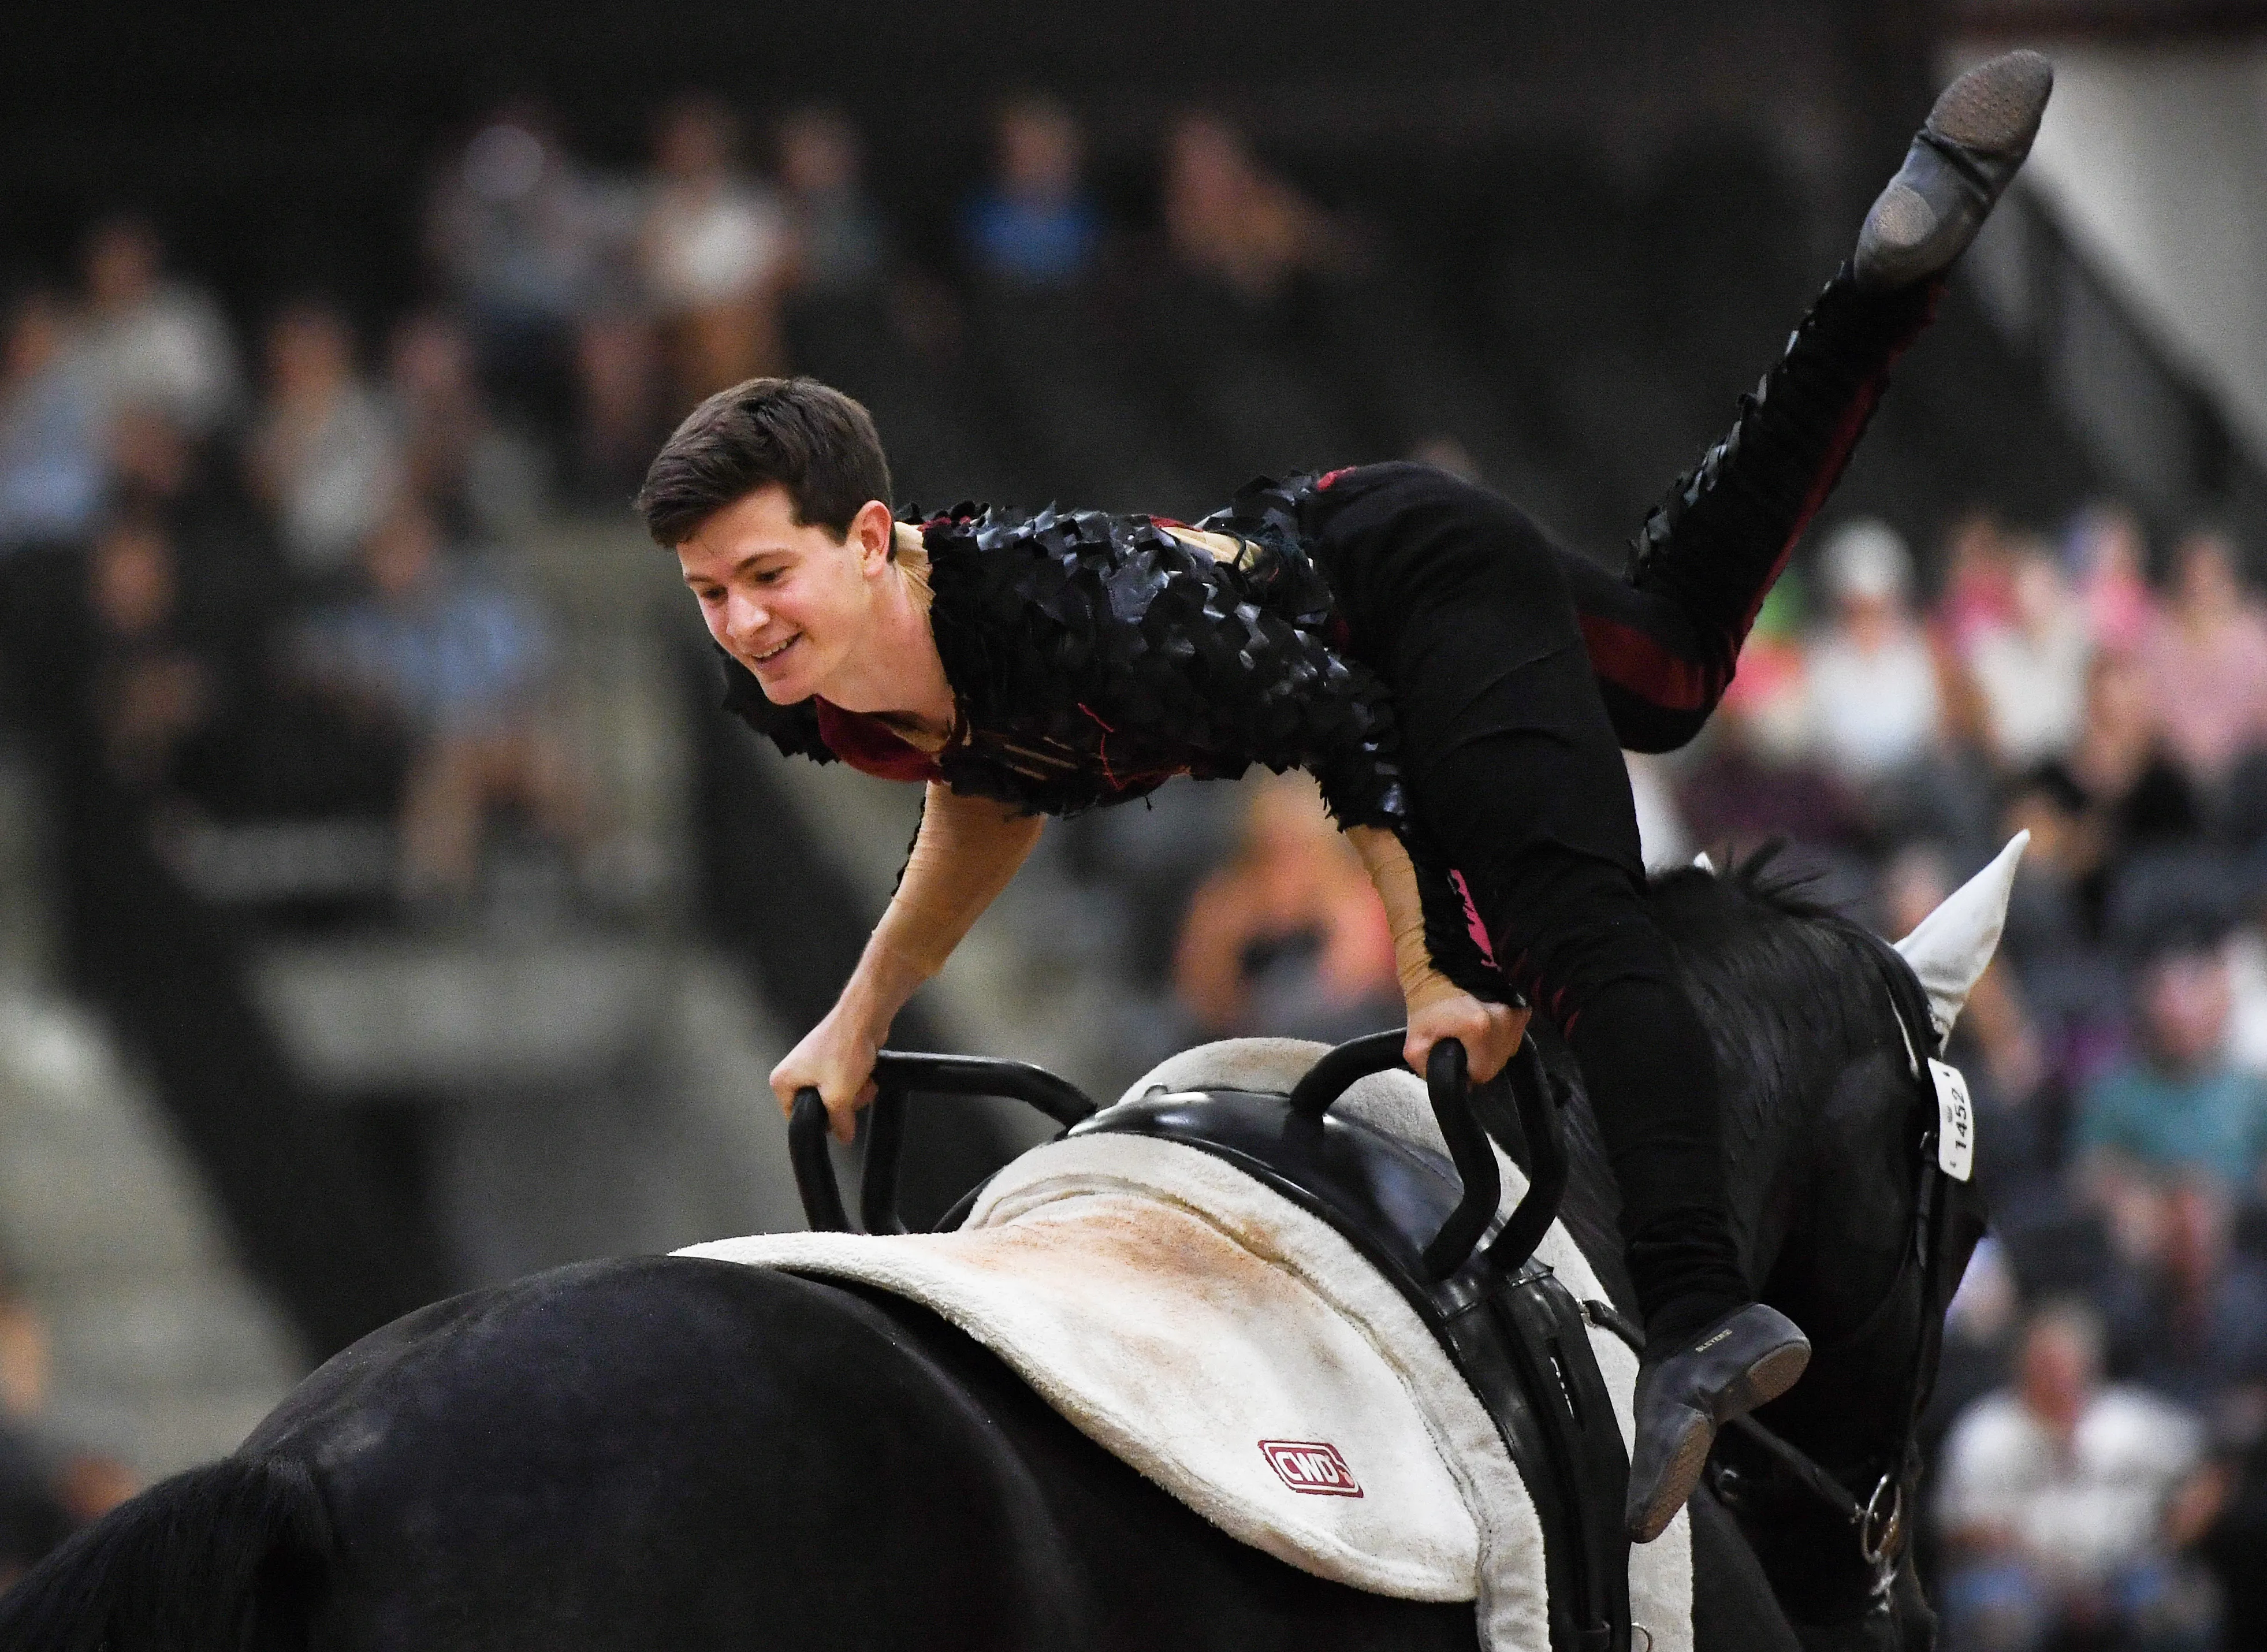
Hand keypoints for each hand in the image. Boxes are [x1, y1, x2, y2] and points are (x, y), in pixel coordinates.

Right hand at [771, 1004, 885, 1144]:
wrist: (865, 1017)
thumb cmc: (843, 1047)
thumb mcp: (839, 1095)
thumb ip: (840, 1122)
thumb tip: (843, 1136)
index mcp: (783, 1081)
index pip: (796, 1118)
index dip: (820, 1122)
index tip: (837, 1116)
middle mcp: (794, 1072)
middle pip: (819, 1108)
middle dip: (842, 1104)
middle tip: (852, 1093)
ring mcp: (813, 1065)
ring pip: (835, 1096)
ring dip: (854, 1094)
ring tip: (862, 1082)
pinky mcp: (831, 1060)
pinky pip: (844, 1083)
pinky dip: (857, 1082)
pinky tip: (866, 1075)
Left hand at [1405, 991, 1528, 1085]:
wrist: (1437, 966)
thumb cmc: (1425, 1001)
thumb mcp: (1414, 1044)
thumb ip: (1429, 1071)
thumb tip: (1453, 1084)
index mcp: (1480, 1028)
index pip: (1482, 1073)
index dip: (1467, 1071)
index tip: (1455, 1056)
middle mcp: (1505, 1020)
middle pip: (1497, 1061)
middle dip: (1479, 1059)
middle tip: (1461, 1044)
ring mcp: (1517, 1012)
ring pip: (1507, 1049)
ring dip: (1491, 1047)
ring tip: (1471, 1033)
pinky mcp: (1523, 1006)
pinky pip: (1513, 1034)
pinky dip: (1500, 1034)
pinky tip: (1484, 1024)